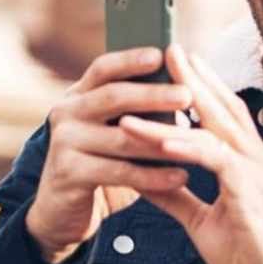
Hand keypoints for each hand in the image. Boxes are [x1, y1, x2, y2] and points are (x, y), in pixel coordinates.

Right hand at [25, 48, 192, 263]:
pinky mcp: (68, 173)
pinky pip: (119, 172)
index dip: (131, 59)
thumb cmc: (103, 163)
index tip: (162, 53)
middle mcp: (67, 112)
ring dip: (162, 140)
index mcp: (80, 95)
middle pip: (113, 97)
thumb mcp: (115, 131)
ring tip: (198, 141)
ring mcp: (64, 142)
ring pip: (121, 137)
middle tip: (187, 96)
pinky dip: (153, 176)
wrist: (64, 210)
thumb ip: (138, 110)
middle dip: (153, 95)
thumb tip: (187, 85)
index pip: (104, 68)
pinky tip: (180, 177)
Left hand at [119, 45, 262, 263]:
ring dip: (176, 108)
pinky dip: (184, 145)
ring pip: (211, 127)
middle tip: (167, 48)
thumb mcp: (202, 221)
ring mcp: (254, 170)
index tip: (176, 65)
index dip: (201, 87)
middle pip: (221, 107)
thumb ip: (176, 196)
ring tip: (144, 91)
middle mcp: (253, 157)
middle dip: (193, 76)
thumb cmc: (251, 254)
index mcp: (245, 162)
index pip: (222, 115)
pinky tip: (159, 138)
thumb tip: (145, 178)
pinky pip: (212, 159)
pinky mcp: (248, 189)